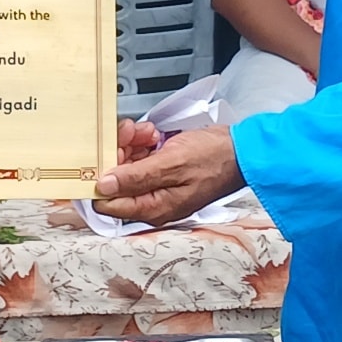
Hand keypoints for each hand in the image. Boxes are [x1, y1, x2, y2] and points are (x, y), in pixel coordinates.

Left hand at [92, 125, 242, 224]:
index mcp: (153, 208)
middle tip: (130, 134)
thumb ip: (136, 177)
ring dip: (131, 145)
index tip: (102, 154)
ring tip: (147, 133)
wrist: (241, 150)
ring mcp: (158, 188)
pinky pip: (142, 160)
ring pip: (127, 167)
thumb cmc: (214, 159)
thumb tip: (104, 186)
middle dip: (119, 153)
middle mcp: (153, 203)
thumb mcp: (171, 164)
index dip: (101, 177)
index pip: (108, 203)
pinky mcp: (163, 174)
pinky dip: (143, 145)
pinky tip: (153, 135)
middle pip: (116, 181)